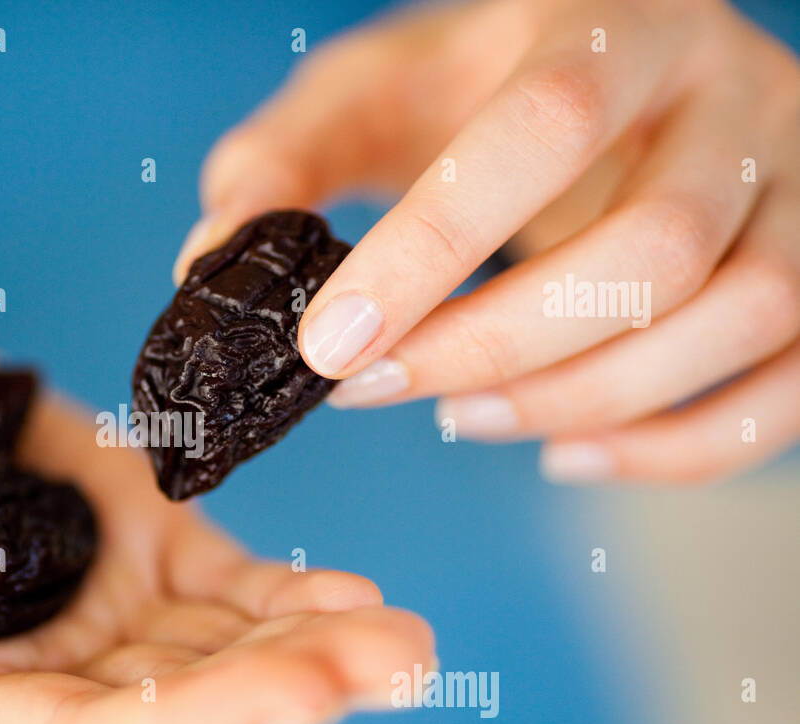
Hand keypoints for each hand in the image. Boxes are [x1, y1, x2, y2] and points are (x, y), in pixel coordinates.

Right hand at [0, 303, 431, 723]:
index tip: (297, 692)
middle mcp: (12, 670)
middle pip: (167, 710)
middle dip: (283, 691)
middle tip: (398, 660)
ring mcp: (67, 601)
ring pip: (206, 649)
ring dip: (308, 642)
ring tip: (406, 633)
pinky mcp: (98, 528)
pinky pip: (207, 578)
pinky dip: (280, 588)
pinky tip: (349, 591)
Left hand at [176, 0, 799, 483]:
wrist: (609, 72)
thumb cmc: (472, 90)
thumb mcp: (365, 94)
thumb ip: (279, 164)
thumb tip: (209, 263)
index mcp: (611, 26)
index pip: (543, 131)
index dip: (433, 252)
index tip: (328, 349)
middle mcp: (727, 98)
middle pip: (655, 250)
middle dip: (498, 348)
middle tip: (379, 390)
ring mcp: (790, 186)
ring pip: (733, 321)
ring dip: (582, 400)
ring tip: (466, 416)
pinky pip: (785, 390)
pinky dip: (674, 451)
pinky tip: (563, 453)